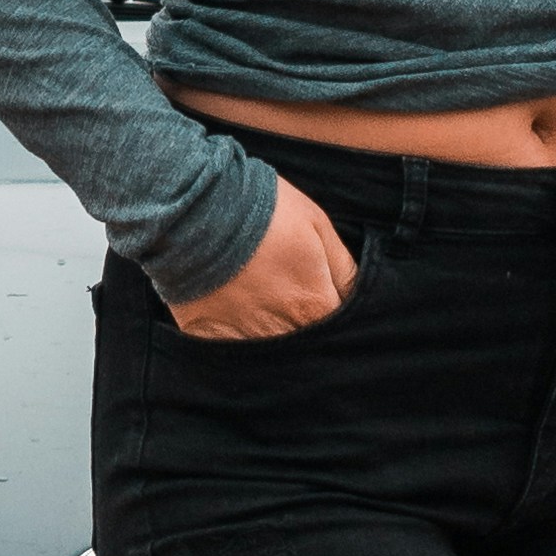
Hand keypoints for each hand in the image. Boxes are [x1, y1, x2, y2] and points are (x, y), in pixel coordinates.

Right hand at [166, 173, 362, 343]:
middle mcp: (282, 331)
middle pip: (304, 343)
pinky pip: (231, 349)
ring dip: (270, 331)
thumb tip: (356, 294)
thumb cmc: (264, 210)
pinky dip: (234, 335)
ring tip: (260, 300)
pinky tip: (232, 309)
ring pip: (269, 350)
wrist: (199, 206)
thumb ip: (343, 268)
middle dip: (304, 326)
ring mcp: (244, 338)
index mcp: (314, 306)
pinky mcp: (208, 338)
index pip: (340, 328)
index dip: (336, 313)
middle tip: (288, 294)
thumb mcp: (317, 225)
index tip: (325, 297)